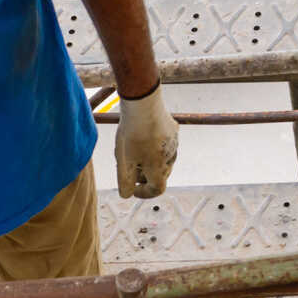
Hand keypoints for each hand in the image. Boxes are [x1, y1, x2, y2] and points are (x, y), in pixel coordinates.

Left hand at [113, 83, 178, 198]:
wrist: (143, 102)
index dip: (145, 193)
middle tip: (130, 169)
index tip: (134, 189)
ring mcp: (174, 143)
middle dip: (145, 176)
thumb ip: (124, 182)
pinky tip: (142, 136)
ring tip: (134, 151)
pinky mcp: (174, 130)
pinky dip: (154, 147)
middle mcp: (170, 158)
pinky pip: (165, 144)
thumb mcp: (123, 160)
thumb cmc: (131, 132)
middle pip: (160, 175)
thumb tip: (127, 195)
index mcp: (159, 168)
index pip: (157, 189)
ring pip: (163, 159)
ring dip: (150, 161)